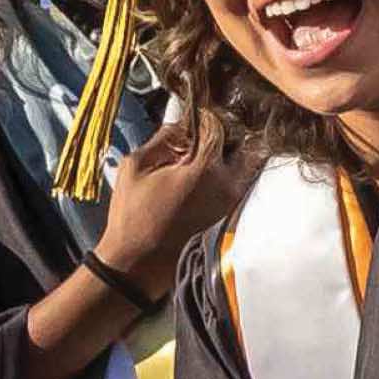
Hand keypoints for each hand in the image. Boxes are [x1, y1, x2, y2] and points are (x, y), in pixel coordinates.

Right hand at [91, 123, 256, 295]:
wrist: (139, 262)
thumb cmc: (133, 216)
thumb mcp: (136, 167)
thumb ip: (162, 139)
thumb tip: (180, 124)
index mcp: (205, 169)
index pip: (218, 128)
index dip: (206, 117)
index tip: (195, 116)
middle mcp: (227, 185)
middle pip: (243, 144)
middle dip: (227, 134)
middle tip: (205, 134)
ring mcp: (232, 202)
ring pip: (246, 165)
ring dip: (230, 154)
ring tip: (204, 154)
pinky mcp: (229, 214)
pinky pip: (238, 183)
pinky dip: (228, 173)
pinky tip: (204, 174)